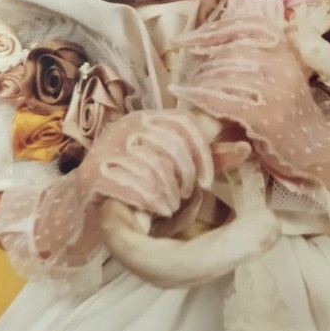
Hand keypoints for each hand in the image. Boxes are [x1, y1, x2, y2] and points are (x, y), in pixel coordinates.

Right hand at [76, 109, 213, 217]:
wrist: (85, 209)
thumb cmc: (138, 186)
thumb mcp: (177, 167)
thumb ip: (209, 157)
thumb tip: (244, 148)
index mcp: (147, 118)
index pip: (185, 122)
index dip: (202, 152)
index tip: (206, 181)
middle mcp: (126, 127)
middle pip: (172, 144)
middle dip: (185, 176)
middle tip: (185, 196)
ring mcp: (107, 149)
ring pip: (154, 166)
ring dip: (167, 193)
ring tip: (169, 207)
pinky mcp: (93, 174)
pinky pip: (132, 184)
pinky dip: (149, 201)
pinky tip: (153, 212)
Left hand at [172, 0, 329, 198]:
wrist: (318, 146)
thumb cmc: (291, 111)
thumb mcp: (281, 74)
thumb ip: (255, 56)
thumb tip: (210, 42)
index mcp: (286, 47)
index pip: (244, 25)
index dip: (211, 30)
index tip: (184, 39)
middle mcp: (283, 62)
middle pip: (230, 51)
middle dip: (202, 61)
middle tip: (186, 72)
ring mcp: (276, 88)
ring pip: (223, 75)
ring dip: (198, 81)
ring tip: (186, 88)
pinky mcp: (266, 114)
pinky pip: (222, 100)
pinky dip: (198, 97)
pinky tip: (184, 96)